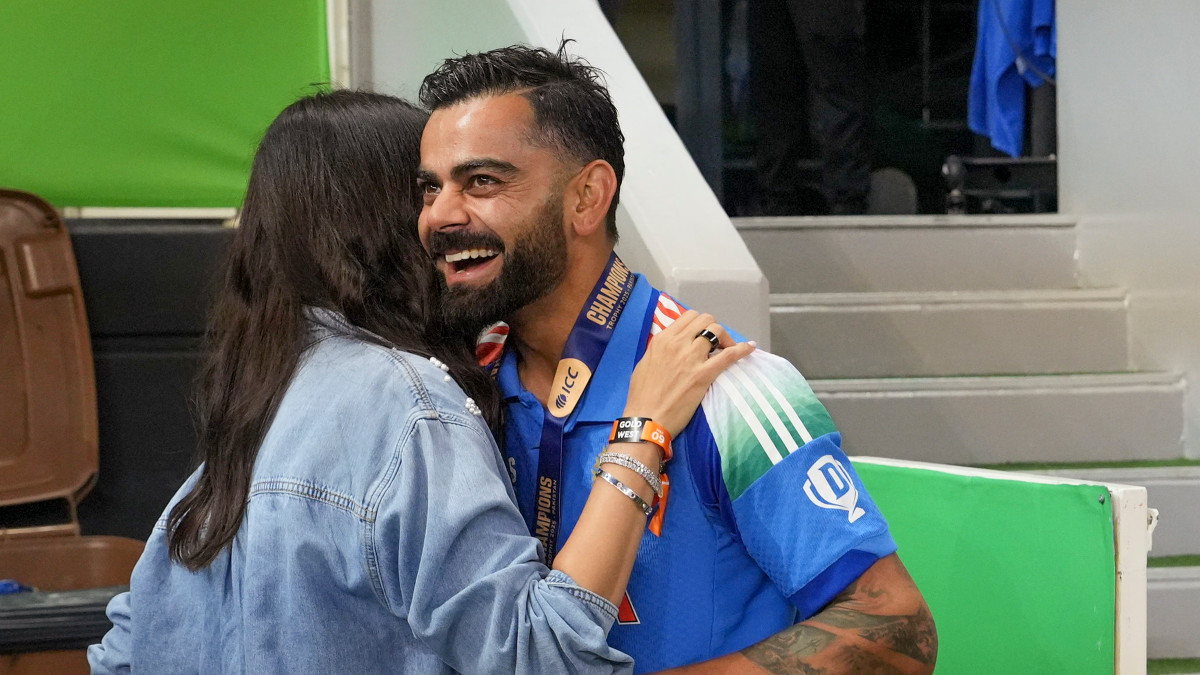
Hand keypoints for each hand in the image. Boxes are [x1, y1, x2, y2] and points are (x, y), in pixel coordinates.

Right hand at [624, 310, 754, 436]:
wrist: (646, 418)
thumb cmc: (642, 395)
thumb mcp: (645, 363)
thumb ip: (661, 350)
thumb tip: (673, 346)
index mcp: (662, 340)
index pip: (689, 317)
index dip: (700, 325)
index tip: (703, 337)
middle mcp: (677, 343)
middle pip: (705, 320)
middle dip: (714, 328)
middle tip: (717, 344)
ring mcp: (691, 358)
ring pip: (717, 331)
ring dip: (726, 339)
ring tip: (728, 350)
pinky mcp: (703, 374)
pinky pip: (728, 355)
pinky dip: (742, 349)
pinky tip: (750, 348)